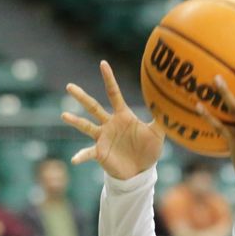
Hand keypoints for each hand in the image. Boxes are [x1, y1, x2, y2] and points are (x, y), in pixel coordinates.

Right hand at [63, 61, 164, 180]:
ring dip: (75, 121)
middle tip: (69, 86)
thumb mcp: (157, 134)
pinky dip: (81, 156)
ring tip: (64, 115)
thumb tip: (170, 103)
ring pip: (86, 126)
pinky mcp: (100, 152)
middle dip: (81, 97)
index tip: (103, 63)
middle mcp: (110, 124)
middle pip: (93, 107)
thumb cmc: (148, 151)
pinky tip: (74, 159)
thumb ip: (161, 118)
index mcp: (123, 116)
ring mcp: (103, 138)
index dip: (109, 79)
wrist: (141, 171)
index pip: (114, 93)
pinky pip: (88, 153)